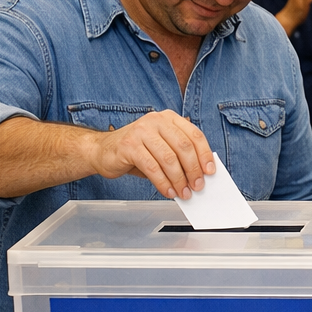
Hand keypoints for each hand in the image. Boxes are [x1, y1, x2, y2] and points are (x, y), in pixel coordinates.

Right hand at [90, 109, 215, 199]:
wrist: (102, 150)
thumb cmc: (136, 150)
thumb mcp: (161, 147)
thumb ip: (179, 155)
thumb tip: (200, 174)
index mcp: (169, 118)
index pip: (194, 135)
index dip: (205, 155)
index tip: (210, 172)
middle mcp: (156, 120)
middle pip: (184, 146)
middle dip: (193, 170)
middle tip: (197, 186)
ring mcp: (141, 131)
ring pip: (169, 158)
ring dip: (179, 179)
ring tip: (183, 193)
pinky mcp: (129, 145)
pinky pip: (152, 167)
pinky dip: (163, 182)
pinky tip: (168, 191)